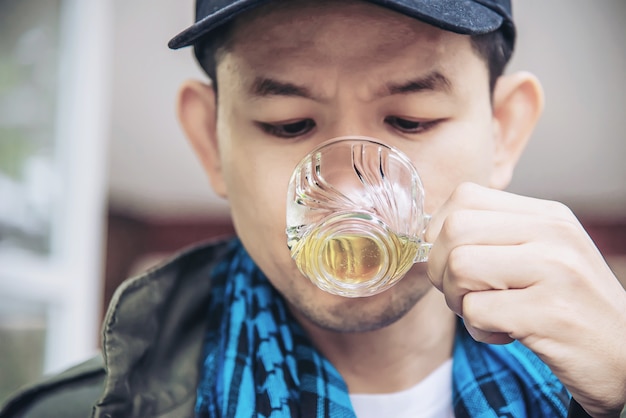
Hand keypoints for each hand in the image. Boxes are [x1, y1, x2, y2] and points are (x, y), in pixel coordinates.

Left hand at [424, 182, 625, 417]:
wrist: (624, 358)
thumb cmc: (567, 306)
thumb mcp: (539, 255)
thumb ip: (493, 237)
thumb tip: (428, 234)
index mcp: (545, 215)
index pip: (465, 196)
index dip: (440, 231)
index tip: (451, 260)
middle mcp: (553, 233)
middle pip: (455, 230)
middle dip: (440, 269)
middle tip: (464, 293)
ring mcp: (555, 270)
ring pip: (459, 267)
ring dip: (458, 300)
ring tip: (487, 314)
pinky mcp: (551, 312)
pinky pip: (476, 312)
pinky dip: (478, 330)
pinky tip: (506, 334)